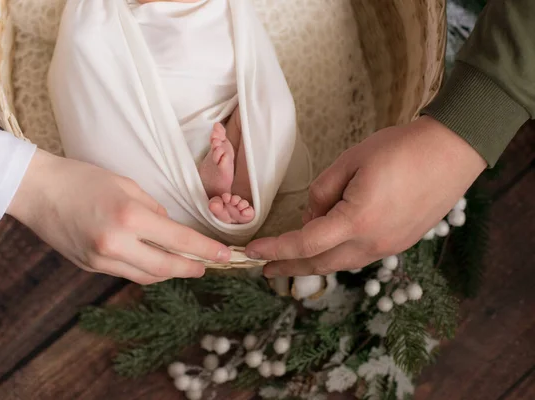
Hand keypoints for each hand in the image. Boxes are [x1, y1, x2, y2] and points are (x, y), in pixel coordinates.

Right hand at [8, 149, 230, 283]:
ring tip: (184, 264)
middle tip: (206, 265)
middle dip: (191, 268)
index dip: (205, 250)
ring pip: (146, 276)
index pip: (178, 240)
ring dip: (169, 272)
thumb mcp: (126, 185)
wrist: (37, 191)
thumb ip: (153, 210)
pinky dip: (145, 270)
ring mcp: (101, 260)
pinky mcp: (90, 267)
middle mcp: (116, 245)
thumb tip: (170, 229)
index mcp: (129, 218)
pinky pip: (126, 273)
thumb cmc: (82, 178)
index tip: (224, 255)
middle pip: (165, 268)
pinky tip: (154, 261)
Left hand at [246, 116, 486, 275]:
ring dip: (312, 263)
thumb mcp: (350, 161)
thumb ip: (322, 191)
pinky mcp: (400, 242)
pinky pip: (359, 256)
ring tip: (290, 260)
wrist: (452, 151)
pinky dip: (335, 255)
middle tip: (265, 268)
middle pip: (321, 264)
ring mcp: (389, 246)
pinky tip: (326, 247)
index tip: (252, 252)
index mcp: (357, 221)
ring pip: (340, 263)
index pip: (305, 244)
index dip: (276, 250)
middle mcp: (373, 243)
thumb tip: (311, 216)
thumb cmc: (401, 149)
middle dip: (289, 267)